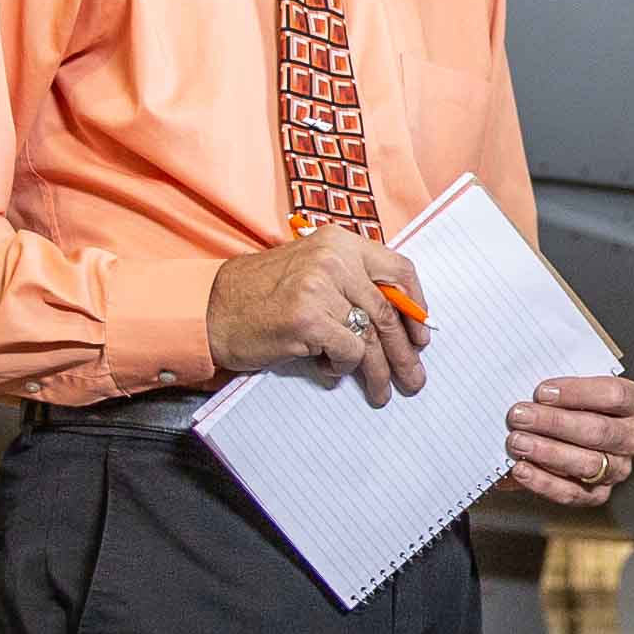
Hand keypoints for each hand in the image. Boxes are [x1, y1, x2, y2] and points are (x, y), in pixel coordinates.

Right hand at [210, 230, 426, 398]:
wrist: (212, 308)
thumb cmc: (262, 295)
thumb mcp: (311, 273)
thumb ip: (351, 285)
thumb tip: (400, 323)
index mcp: (339, 242)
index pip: (398, 270)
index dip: (416, 306)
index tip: (421, 335)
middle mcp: (334, 258)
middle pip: (388, 311)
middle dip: (405, 351)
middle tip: (414, 376)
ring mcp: (321, 287)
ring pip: (372, 336)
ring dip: (381, 370)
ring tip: (384, 391)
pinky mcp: (309, 318)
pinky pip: (349, 351)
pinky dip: (344, 368)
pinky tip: (331, 372)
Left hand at [503, 372, 633, 507]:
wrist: (566, 432)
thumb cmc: (570, 403)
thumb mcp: (572, 386)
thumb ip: (560, 386)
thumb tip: (526, 384)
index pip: (615, 395)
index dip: (577, 393)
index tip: (542, 392)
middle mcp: (632, 439)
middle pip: (599, 431)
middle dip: (555, 423)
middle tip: (520, 416)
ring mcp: (619, 469)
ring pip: (588, 463)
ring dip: (547, 452)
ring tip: (517, 442)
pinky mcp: (598, 494)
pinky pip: (573, 493)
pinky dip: (543, 482)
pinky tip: (521, 469)